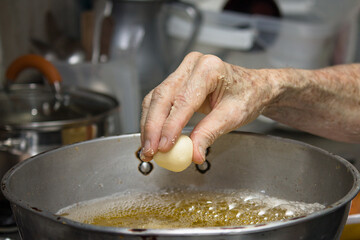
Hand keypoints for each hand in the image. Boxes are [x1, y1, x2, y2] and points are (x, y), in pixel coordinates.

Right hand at [140, 52, 278, 163]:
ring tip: (148, 148)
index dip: (171, 125)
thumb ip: (210, 133)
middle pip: (162, 96)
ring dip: (149, 125)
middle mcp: (192, 65)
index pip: (183, 100)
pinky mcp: (177, 82)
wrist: (253, 87)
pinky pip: (159, 101)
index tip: (164, 146)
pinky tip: (152, 136)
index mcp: (209, 68)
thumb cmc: (248, 96)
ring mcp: (182, 72)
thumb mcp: (233, 116)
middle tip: (150, 150)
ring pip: (156, 98)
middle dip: (153, 127)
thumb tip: (193, 154)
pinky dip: (153, 120)